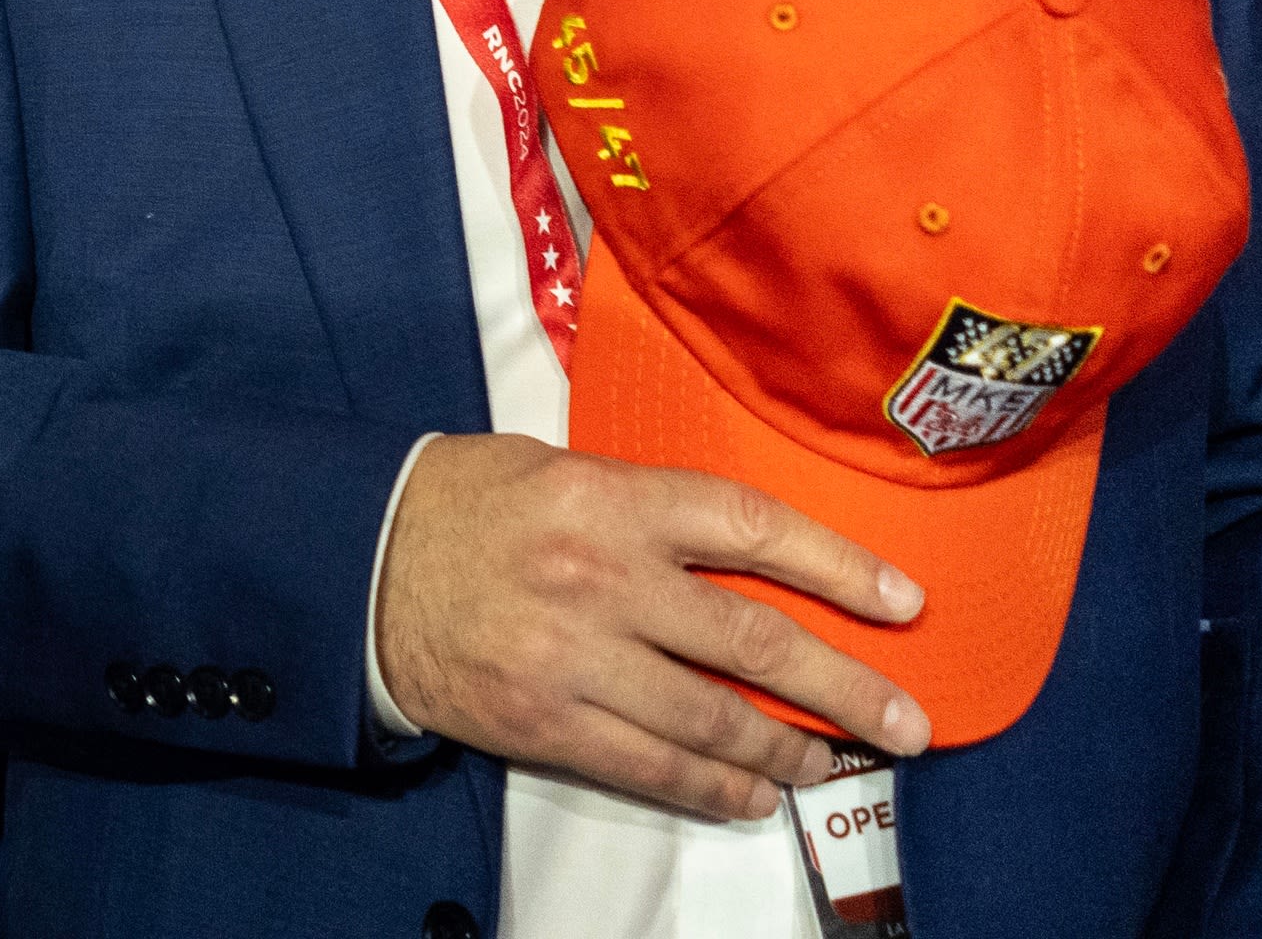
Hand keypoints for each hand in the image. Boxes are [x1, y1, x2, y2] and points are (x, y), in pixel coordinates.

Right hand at [371, 435, 929, 822]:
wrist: (356, 560)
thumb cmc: (461, 504)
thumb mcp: (555, 469)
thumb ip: (645, 506)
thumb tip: (745, 551)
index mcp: (608, 499)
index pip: (750, 528)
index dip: (837, 567)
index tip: (902, 603)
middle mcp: (601, 577)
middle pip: (752, 640)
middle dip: (844, 687)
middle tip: (905, 723)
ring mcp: (573, 655)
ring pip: (712, 716)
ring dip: (786, 749)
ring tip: (830, 764)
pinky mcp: (543, 719)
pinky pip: (650, 766)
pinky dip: (713, 787)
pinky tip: (752, 793)